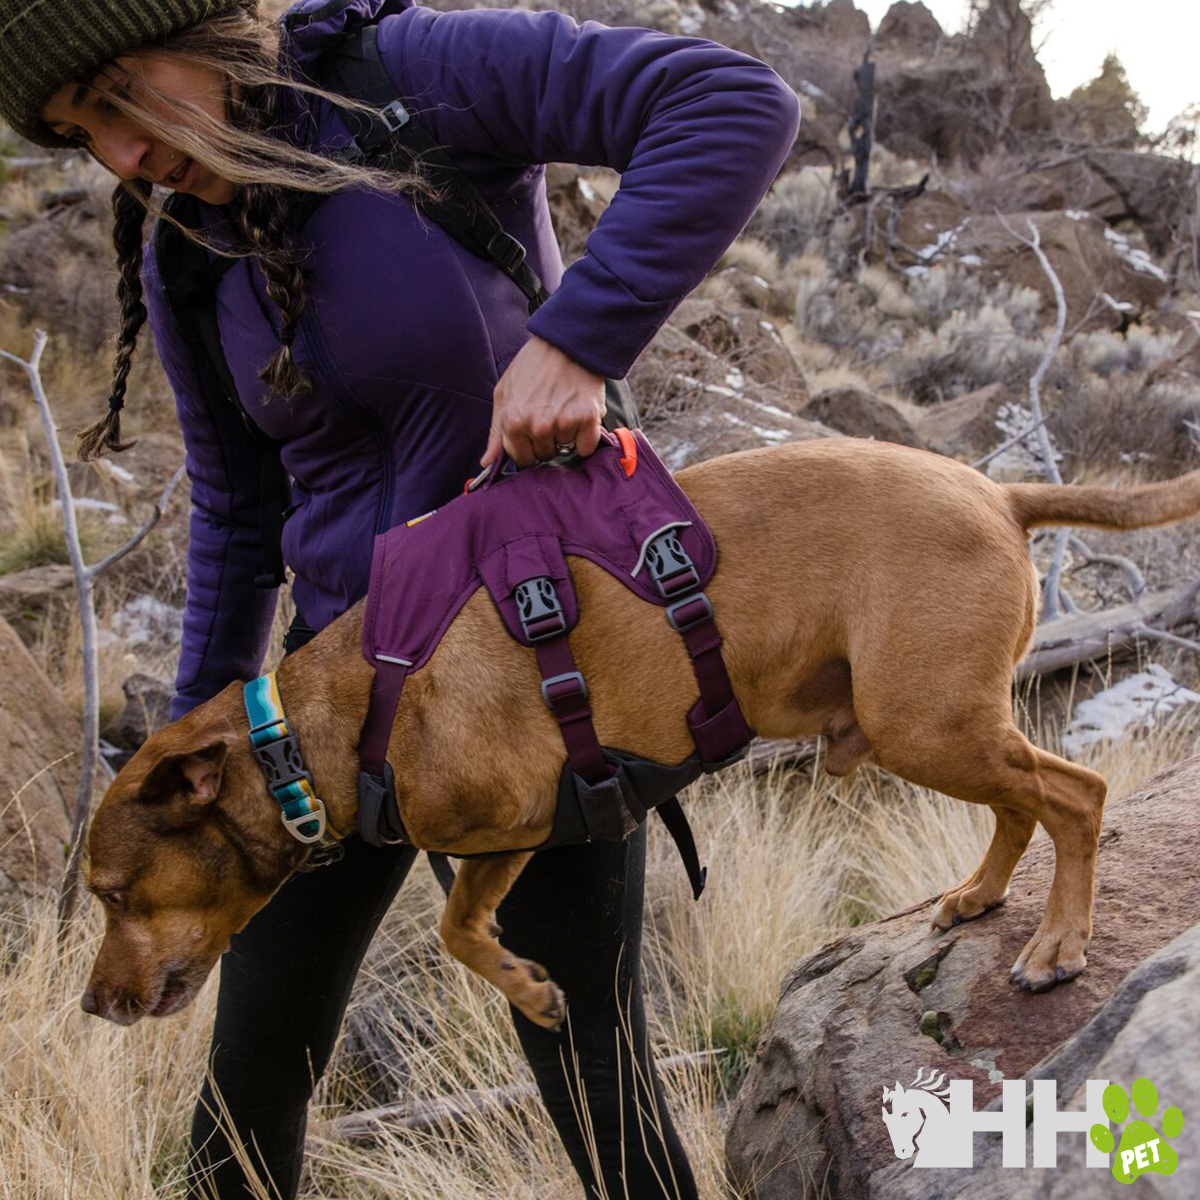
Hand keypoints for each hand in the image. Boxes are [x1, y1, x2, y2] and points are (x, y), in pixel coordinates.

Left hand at [481, 334, 605, 467]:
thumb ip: (496, 432)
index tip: (533, 435)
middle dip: (546, 441)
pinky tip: (580, 417)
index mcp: (513, 422)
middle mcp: (537, 427)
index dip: (528, 447)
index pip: (521, 458)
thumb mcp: (503, 393)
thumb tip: (487, 462)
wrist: (566, 342)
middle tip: (550, 415)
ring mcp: (563, 424)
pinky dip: (585, 437)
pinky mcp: (587, 419)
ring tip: (564, 409)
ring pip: (565, 449)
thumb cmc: (532, 365)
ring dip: (565, 436)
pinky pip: (586, 447)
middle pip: (544, 455)